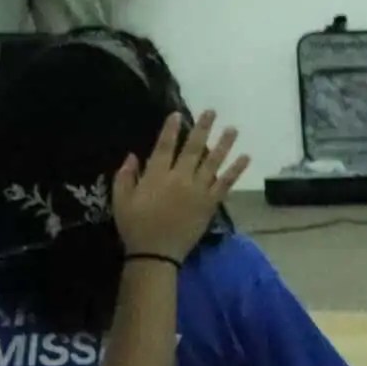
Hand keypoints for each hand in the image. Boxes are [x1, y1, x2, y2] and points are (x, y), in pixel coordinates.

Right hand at [110, 111, 246, 259]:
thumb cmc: (135, 226)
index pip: (165, 147)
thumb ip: (125, 176)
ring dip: (224, 144)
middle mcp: (180, 179)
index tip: (177, 115)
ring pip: (213, 162)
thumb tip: (132, 155)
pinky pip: (225, 183)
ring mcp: (198, 190)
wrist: (156, 253)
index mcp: (156, 176)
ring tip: (233, 129)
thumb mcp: (120, 200)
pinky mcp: (210, 203)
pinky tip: (246, 158)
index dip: (171, 130)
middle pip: (193, 149)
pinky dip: (236, 170)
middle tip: (212, 112)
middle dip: (202, 129)